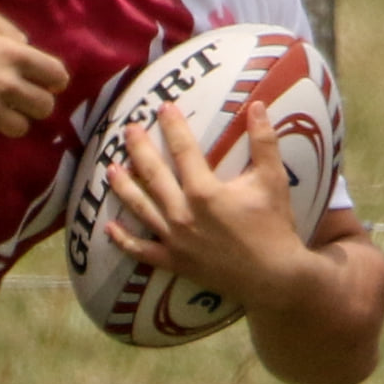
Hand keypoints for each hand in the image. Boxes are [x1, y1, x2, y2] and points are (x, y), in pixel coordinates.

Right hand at [0, 7, 69, 144]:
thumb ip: (11, 31)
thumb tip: (27, 48)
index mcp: (14, 56)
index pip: (56, 75)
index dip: (55, 81)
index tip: (48, 84)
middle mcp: (7, 85)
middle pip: (44, 107)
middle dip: (36, 103)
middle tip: (20, 100)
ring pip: (21, 127)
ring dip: (11, 119)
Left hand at [104, 98, 311, 304]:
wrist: (273, 278)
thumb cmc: (274, 227)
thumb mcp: (273, 180)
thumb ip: (264, 141)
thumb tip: (258, 105)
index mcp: (204, 191)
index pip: (183, 150)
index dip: (173, 126)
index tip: (163, 108)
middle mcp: (182, 213)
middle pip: (153, 174)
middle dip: (139, 148)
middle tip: (128, 129)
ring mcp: (175, 239)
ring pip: (140, 207)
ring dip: (123, 187)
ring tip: (110, 168)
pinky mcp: (174, 262)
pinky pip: (141, 250)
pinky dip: (124, 240)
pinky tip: (109, 227)